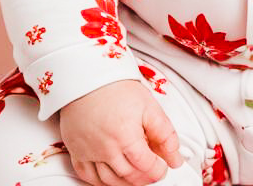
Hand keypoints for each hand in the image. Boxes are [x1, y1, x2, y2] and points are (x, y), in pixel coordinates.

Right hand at [59, 79, 183, 185]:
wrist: (87, 76)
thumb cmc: (116, 86)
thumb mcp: (149, 106)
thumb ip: (165, 134)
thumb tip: (176, 158)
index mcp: (126, 136)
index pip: (146, 166)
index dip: (158, 170)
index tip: (162, 166)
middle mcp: (106, 148)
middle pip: (129, 176)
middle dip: (145, 178)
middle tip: (151, 171)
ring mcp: (89, 152)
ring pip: (109, 181)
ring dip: (126, 183)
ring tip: (136, 174)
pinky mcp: (76, 151)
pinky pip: (88, 177)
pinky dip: (101, 182)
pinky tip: (112, 175)